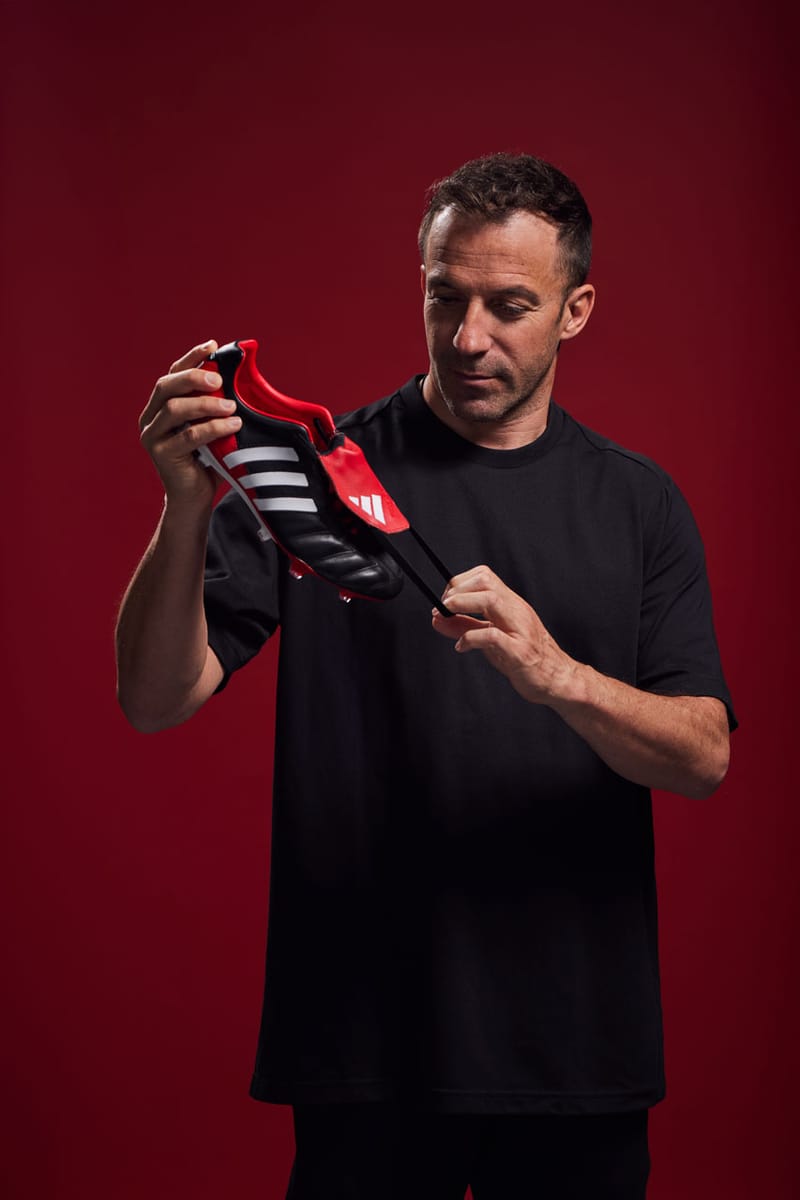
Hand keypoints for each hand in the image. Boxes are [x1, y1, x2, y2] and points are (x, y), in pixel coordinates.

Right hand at [139, 340, 241, 506]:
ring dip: (205, 404)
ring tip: (232, 407)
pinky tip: (233, 426)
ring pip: (174, 409)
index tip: (213, 346)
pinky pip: (188, 436)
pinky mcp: (161, 455)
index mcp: (160, 406)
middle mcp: (150, 418)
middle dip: (193, 377)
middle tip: (220, 379)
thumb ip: (217, 404)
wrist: (195, 498)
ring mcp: (152, 436)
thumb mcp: (213, 426)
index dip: (191, 357)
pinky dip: (212, 428)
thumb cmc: (208, 460)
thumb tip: (242, 377)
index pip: (173, 373)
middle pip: (166, 386)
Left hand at [432, 564, 575, 704]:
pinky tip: (462, 646)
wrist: (557, 679)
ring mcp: (519, 629)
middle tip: (442, 608)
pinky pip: (493, 636)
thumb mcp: (490, 637)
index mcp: (510, 604)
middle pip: (485, 580)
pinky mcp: (520, 652)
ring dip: (462, 603)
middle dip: (457, 590)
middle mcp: (516, 610)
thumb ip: (464, 626)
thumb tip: (436, 618)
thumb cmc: (524, 657)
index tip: (444, 600)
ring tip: (446, 615)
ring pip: (491, 599)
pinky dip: (471, 638)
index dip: (458, 582)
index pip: (484, 575)